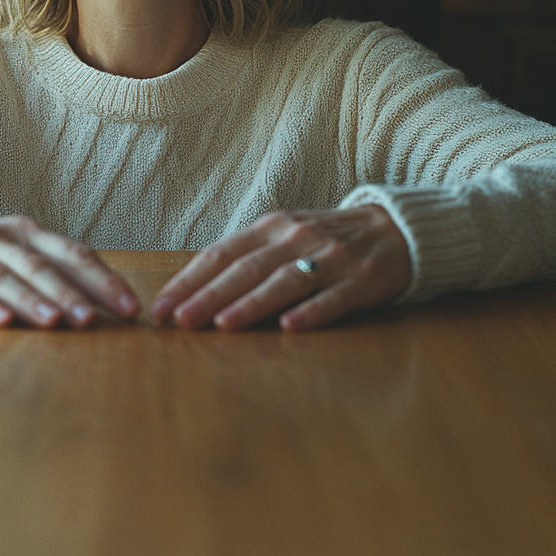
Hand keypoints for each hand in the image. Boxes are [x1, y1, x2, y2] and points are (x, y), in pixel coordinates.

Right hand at [0, 216, 139, 328]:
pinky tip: (1, 321)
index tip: (129, 306)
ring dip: (31, 299)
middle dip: (70, 292)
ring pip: (2, 275)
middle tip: (96, 319)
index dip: (102, 278)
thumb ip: (48, 270)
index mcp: (23, 231)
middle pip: (39, 265)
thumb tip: (101, 304)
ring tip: (56, 322)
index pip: (70, 252)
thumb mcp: (9, 252)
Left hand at [150, 206, 410, 331]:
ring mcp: (330, 258)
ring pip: (284, 281)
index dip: (189, 281)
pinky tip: (291, 327)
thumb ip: (246, 258)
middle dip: (209, 296)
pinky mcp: (362, 279)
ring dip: (252, 304)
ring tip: (224, 325)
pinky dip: (311, 311)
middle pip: (246, 269)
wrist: (394, 228)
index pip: (220, 254)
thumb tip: (194, 291)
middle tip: (179, 321)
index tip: (162, 308)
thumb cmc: (324, 240)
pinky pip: (333, 298)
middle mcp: (295, 238)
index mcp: (270, 228)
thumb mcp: (283, 237)